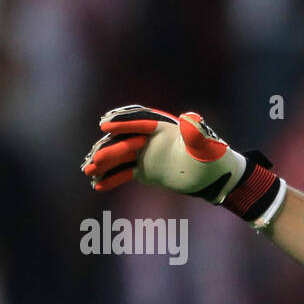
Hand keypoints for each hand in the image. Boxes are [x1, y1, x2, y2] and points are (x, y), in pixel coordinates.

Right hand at [81, 105, 285, 224]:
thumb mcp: (206, 146)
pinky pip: (125, 173)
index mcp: (163, 128)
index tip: (104, 126)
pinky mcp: (145, 169)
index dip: (122, 125)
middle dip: (108, 150)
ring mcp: (146, 154)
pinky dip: (113, 178)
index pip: (139, 124)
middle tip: (94, 159)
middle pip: (125, 142)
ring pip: (121, 158)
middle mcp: (150, 139)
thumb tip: (191, 117)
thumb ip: (196, 134)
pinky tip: (98, 185)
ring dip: (105, 165)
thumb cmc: (213, 158)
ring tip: (88, 171)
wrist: (215, 176)